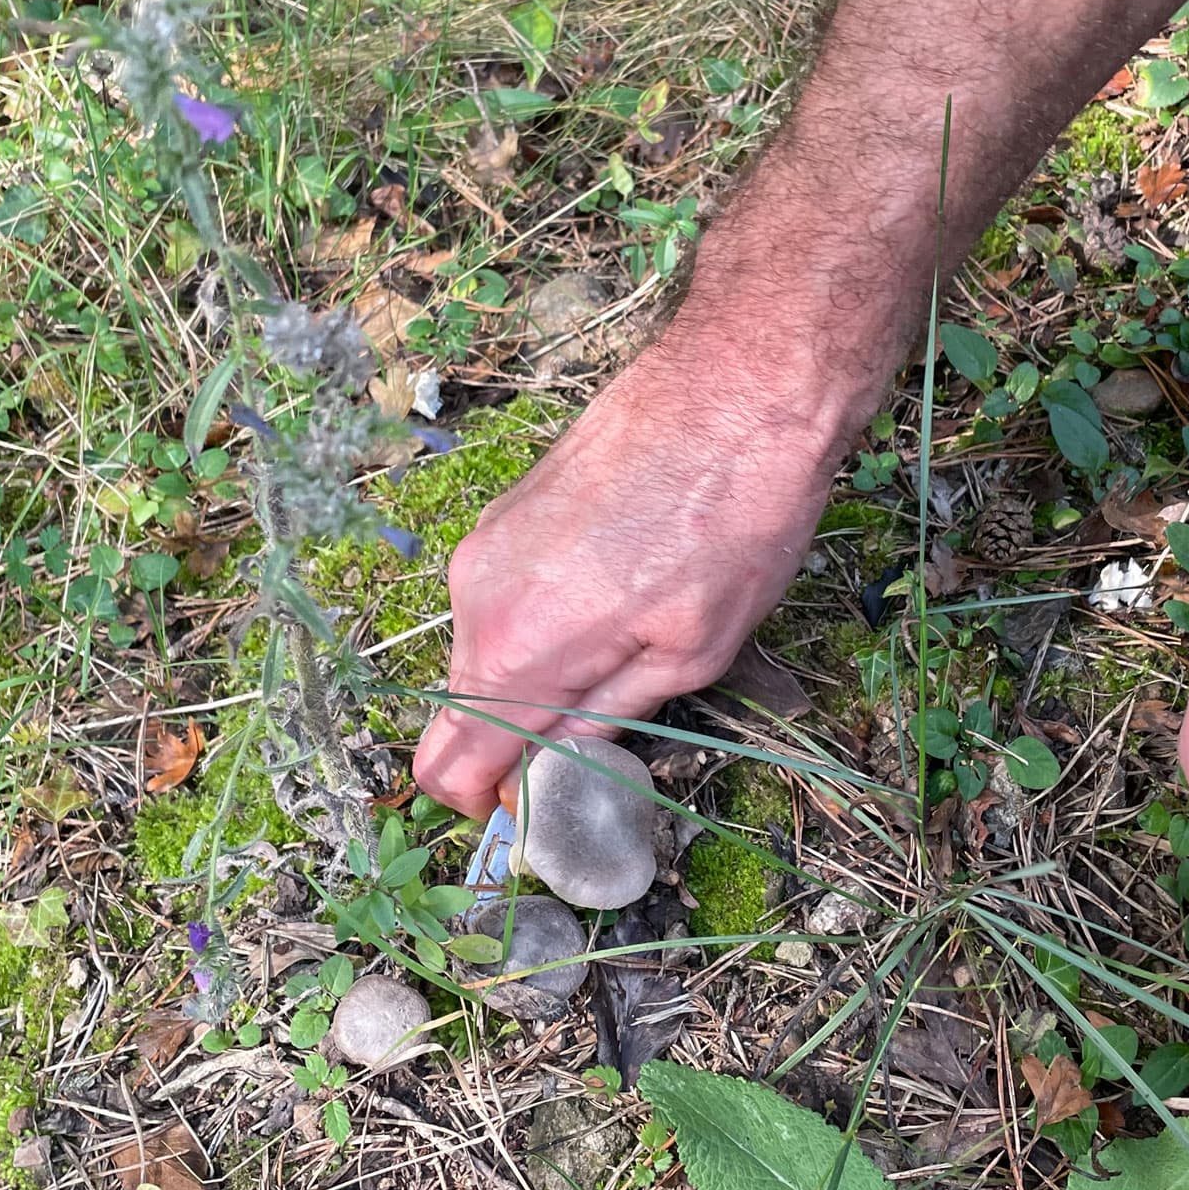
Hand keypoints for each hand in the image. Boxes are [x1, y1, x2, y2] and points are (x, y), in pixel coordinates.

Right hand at [410, 335, 848, 812]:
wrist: (741, 384)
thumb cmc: (733, 518)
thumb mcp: (688, 655)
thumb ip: (601, 727)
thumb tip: (552, 782)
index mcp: (510, 650)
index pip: (448, 770)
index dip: (492, 805)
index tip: (549, 805)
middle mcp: (472, 597)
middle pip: (463, 714)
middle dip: (523, 741)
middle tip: (612, 733)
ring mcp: (483, 545)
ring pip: (487, 653)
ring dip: (544, 674)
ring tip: (637, 640)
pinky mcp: (505, 510)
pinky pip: (504, 598)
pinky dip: (547, 620)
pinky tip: (622, 592)